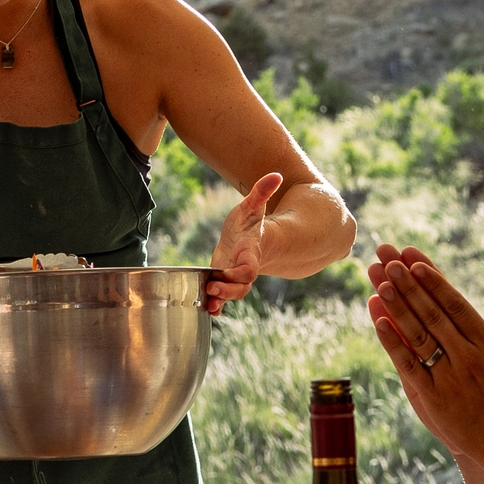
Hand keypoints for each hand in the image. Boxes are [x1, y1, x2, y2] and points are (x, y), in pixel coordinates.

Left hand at [204, 172, 287, 313]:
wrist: (249, 239)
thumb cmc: (249, 222)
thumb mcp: (252, 205)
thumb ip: (262, 191)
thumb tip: (276, 174)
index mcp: (250, 252)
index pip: (248, 269)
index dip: (239, 274)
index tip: (225, 274)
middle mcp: (243, 267)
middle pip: (241, 286)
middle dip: (228, 291)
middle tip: (212, 289)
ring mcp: (233, 276)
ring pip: (232, 294)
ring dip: (220, 300)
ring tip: (208, 304)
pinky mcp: (223, 280)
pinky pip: (222, 297)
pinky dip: (216, 305)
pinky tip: (206, 309)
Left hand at [363, 246, 483, 458]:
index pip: (457, 306)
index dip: (435, 282)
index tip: (415, 261)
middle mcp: (466, 358)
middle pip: (432, 314)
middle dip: (408, 285)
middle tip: (387, 260)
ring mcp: (447, 378)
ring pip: (418, 336)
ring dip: (397, 307)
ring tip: (380, 282)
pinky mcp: (432, 398)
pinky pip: (409, 365)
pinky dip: (393, 343)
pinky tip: (378, 322)